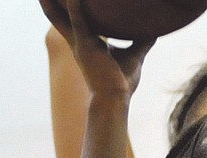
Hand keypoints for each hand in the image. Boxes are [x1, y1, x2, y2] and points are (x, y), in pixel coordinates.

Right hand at [39, 0, 154, 99]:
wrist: (115, 100)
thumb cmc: (122, 83)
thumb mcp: (134, 56)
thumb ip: (142, 41)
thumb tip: (155, 30)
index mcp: (87, 43)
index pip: (74, 20)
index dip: (67, 6)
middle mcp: (78, 42)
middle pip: (59, 17)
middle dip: (52, 2)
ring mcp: (80, 44)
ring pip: (62, 16)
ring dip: (55, 1)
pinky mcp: (86, 47)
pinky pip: (79, 22)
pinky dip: (75, 8)